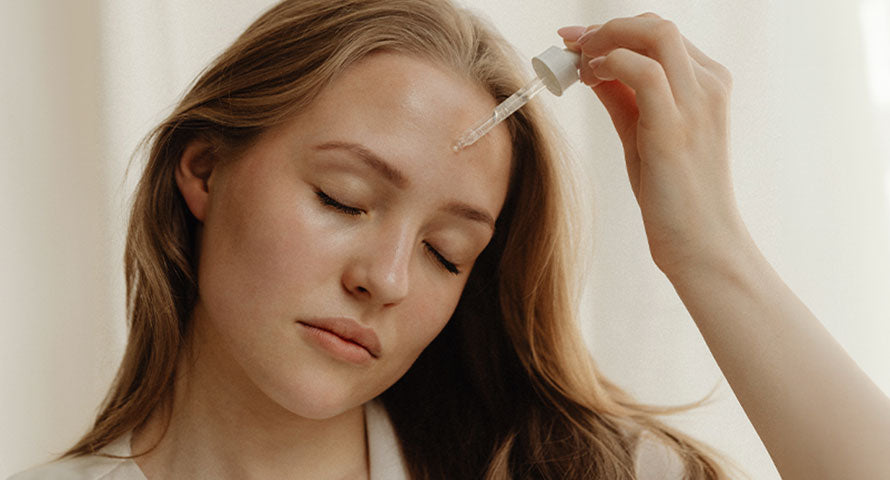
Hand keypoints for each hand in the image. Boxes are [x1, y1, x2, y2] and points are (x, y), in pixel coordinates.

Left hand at [558, 13, 748, 277]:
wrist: (702, 245)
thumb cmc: (673, 194)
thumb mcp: (644, 134)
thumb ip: (623, 97)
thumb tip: (594, 69)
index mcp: (707, 85)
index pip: (661, 34)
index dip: (615, 30)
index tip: (577, 41)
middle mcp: (708, 87)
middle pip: (658, 26)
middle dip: (607, 28)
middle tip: (571, 46)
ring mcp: (697, 106)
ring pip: (656, 36)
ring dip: (606, 39)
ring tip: (577, 61)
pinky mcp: (675, 130)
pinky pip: (645, 74)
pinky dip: (613, 64)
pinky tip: (592, 78)